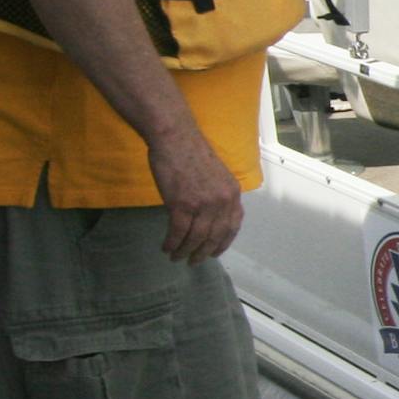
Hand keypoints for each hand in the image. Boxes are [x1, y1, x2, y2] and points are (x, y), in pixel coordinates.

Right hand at [145, 123, 243, 263]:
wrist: (174, 137)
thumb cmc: (191, 152)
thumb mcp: (216, 175)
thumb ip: (218, 195)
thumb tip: (212, 216)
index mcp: (232, 193)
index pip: (233, 225)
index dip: (223, 242)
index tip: (215, 252)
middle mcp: (222, 201)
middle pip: (214, 236)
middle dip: (203, 253)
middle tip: (193, 261)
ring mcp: (203, 203)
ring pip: (196, 238)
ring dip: (185, 251)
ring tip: (176, 257)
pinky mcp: (182, 204)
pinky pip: (178, 232)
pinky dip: (172, 243)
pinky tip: (166, 247)